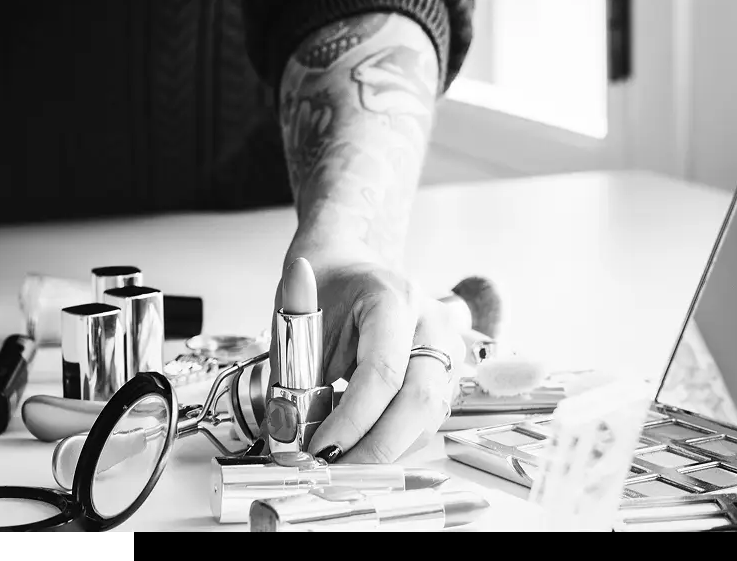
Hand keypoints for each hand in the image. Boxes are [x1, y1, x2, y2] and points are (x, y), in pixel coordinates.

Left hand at [273, 255, 464, 463]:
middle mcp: (432, 321)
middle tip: (333, 472)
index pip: (383, 374)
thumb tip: (289, 438)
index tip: (319, 451)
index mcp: (392, 299)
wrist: (347, 265)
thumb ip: (295, 380)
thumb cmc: (323, 289)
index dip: (352, 421)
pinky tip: (360, 444)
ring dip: (384, 449)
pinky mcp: (447, 371)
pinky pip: (427, 419)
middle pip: (419, 402)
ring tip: (340, 461)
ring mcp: (448, 346)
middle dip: (375, 448)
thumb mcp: (296, 323)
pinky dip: (393, 440)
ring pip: (428, 418)